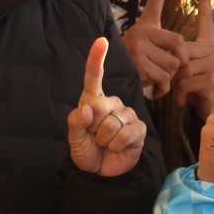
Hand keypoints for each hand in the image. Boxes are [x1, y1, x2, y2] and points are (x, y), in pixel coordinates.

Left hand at [68, 37, 149, 176]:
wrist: (102, 172)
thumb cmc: (87, 150)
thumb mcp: (74, 138)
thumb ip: (76, 123)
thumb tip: (88, 110)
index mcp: (94, 100)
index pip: (94, 77)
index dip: (96, 59)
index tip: (101, 40)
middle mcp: (112, 103)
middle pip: (100, 106)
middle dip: (93, 127)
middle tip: (94, 137)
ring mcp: (128, 115)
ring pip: (112, 123)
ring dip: (104, 139)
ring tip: (106, 144)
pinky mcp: (139, 128)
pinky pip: (126, 134)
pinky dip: (116, 145)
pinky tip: (117, 147)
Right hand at [122, 0, 186, 99]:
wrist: (112, 83)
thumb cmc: (135, 69)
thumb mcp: (147, 54)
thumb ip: (164, 50)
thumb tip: (184, 59)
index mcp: (146, 27)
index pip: (155, 0)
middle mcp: (141, 32)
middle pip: (180, 46)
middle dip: (178, 63)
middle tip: (165, 70)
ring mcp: (138, 45)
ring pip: (174, 64)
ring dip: (169, 78)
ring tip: (154, 78)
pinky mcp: (138, 62)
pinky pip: (165, 77)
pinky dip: (163, 88)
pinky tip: (151, 85)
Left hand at [175, 0, 213, 117]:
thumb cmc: (202, 95)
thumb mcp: (192, 73)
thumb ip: (185, 60)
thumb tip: (174, 56)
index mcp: (211, 47)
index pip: (207, 18)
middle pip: (181, 51)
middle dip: (174, 71)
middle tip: (177, 86)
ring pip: (180, 66)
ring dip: (175, 84)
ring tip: (181, 94)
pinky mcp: (212, 76)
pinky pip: (184, 80)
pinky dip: (179, 94)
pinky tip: (184, 101)